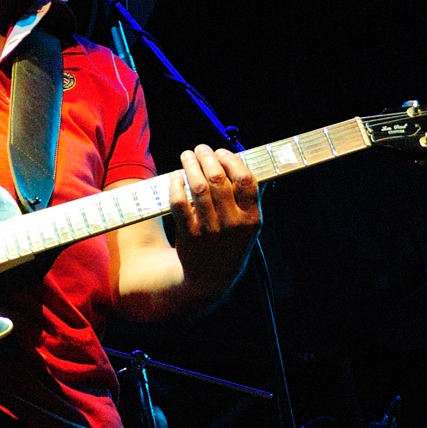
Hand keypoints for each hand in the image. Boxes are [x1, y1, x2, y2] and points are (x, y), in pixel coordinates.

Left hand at [169, 145, 261, 303]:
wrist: (212, 278)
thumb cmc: (231, 243)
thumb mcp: (248, 226)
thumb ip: (249, 198)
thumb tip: (245, 163)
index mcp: (251, 218)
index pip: (245, 180)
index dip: (232, 161)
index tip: (222, 152)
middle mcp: (232, 224)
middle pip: (219, 180)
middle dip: (207, 157)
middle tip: (200, 148)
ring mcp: (210, 230)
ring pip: (198, 188)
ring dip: (190, 166)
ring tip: (187, 156)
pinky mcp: (189, 235)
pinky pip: (179, 204)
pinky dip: (176, 186)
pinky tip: (175, 177)